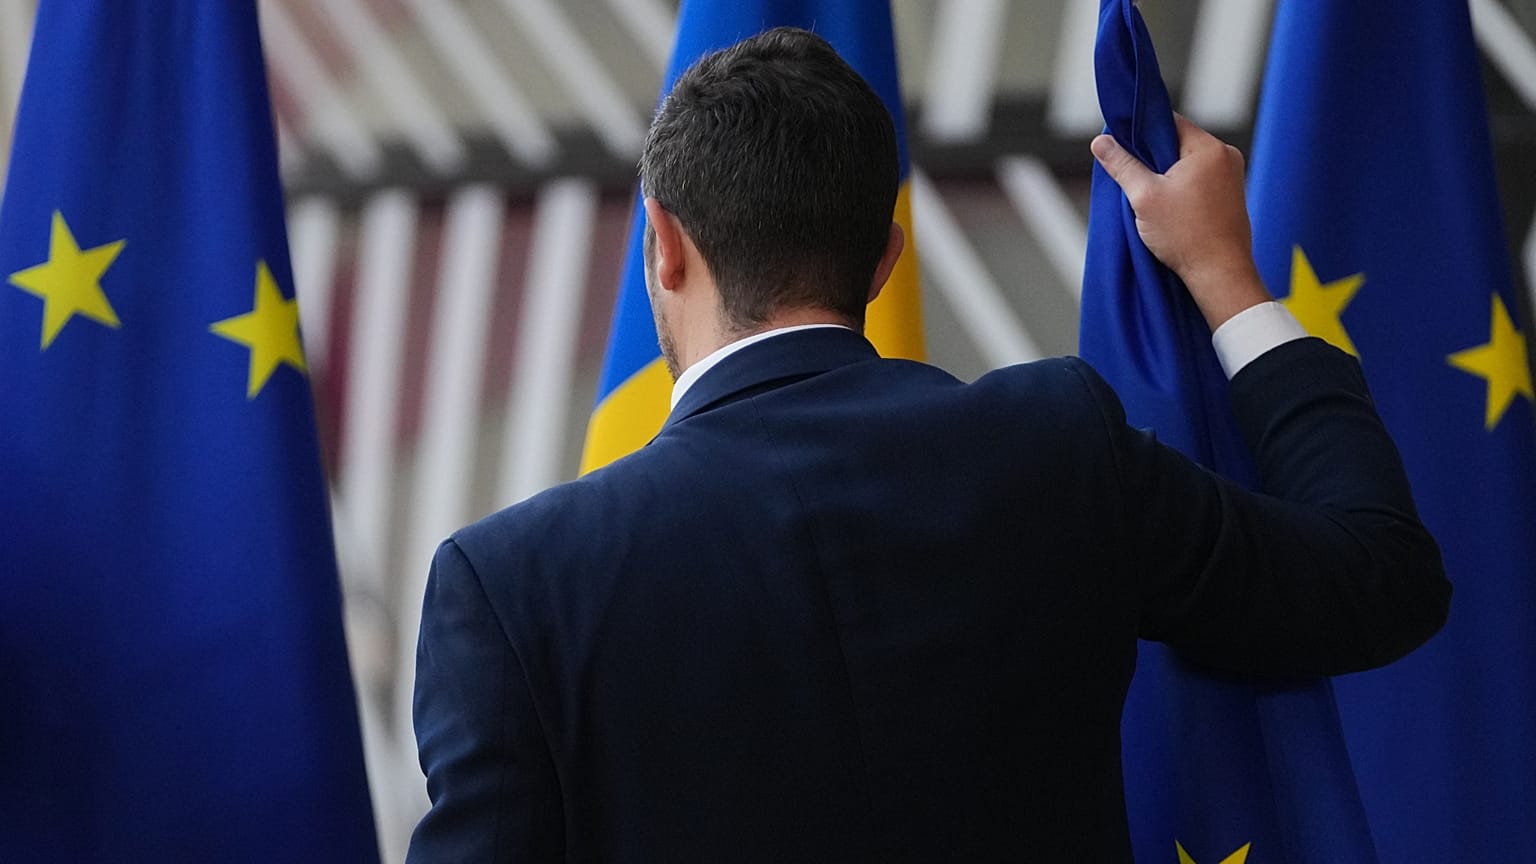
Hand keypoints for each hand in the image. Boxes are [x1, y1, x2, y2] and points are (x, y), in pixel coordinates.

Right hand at [1091, 114, 1270, 329]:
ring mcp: (1232, 176)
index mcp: (1209, 148)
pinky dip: (1181, 189)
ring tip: (1151, 199)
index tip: (1123, 149)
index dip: (1142, 132)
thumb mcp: (1144, 197)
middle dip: (1153, 159)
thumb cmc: (1186, 236)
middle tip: (1134, 180)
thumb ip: (1122, 165)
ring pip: (1187, 164)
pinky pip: (1199, 180)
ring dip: (1166, 176)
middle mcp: (1226, 156)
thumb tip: (1101, 141)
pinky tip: (1169, 209)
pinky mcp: (1231, 195)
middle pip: (1178, 143)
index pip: (1169, 122)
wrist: (1220, 274)